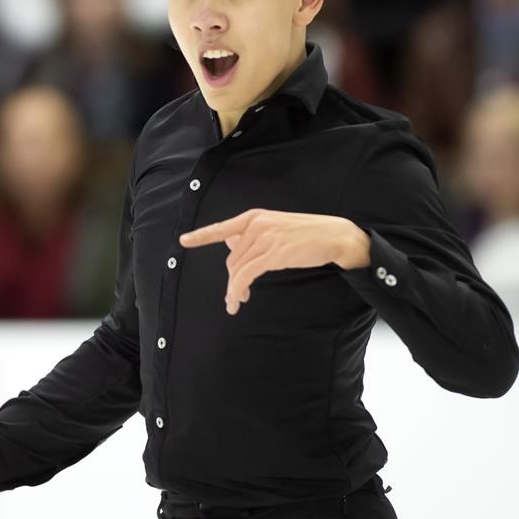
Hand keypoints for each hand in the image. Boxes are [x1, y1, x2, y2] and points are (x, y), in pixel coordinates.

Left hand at [179, 208, 370, 314]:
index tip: (184, 241)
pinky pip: (247, 275)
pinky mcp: (274, 254)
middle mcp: (256, 225)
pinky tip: (241, 298)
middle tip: (235, 296)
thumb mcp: (277, 228)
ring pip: (237, 268)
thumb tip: (231, 243)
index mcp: (255, 217)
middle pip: (232, 258)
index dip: (202, 235)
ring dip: (234, 289)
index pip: (223, 227)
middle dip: (231, 279)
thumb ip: (254, 235)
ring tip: (236, 301)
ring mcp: (265, 238)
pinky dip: (239, 289)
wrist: (334, 235)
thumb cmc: (307, 234)